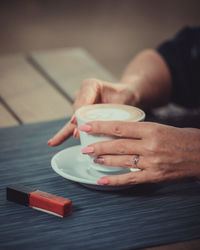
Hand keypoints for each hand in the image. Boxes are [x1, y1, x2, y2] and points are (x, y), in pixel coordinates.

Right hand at [47, 78, 139, 145]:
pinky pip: (74, 126)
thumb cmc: (126, 95)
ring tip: (53, 142)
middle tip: (76, 134)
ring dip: (65, 131)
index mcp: (91, 85)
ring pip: (73, 120)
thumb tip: (107, 125)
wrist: (127, 97)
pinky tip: (53, 142)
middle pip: (77, 110)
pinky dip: (64, 135)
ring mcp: (82, 107)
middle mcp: (83, 95)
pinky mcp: (83, 117)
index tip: (75, 120)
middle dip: (76, 123)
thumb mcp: (125, 97)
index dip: (79, 110)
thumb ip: (116, 108)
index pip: (83, 98)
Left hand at [79, 121, 199, 185]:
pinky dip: (114, 180)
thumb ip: (140, 131)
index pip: (119, 126)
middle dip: (98, 146)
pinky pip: (131, 178)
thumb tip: (120, 132)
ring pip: (122, 161)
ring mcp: (152, 161)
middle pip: (117, 145)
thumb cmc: (183, 138)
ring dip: (104, 160)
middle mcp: (150, 145)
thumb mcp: (161, 128)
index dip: (100, 126)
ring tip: (93, 159)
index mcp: (151, 129)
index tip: (86, 126)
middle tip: (85, 147)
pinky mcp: (155, 175)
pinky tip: (102, 180)